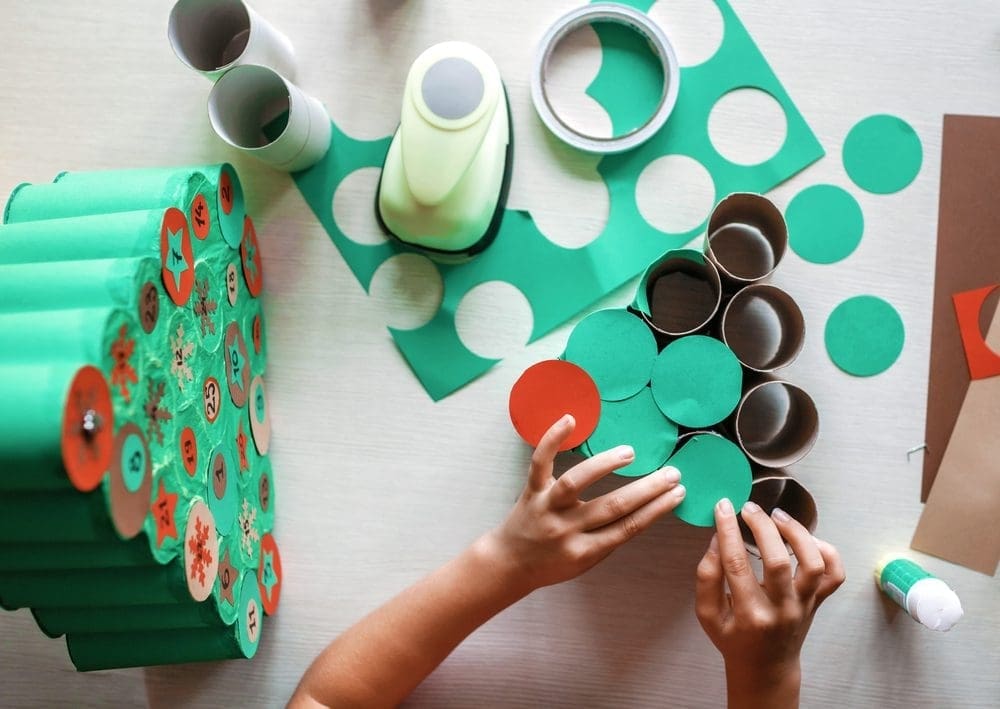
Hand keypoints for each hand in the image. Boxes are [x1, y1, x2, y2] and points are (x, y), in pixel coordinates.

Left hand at [479, 414, 685, 593]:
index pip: (628, 528)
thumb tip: (644, 510)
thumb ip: (609, 539)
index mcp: (585, 551)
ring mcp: (546, 507)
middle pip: (611, 507)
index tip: (678, 493)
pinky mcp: (531, 490)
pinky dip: (553, 439)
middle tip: (672, 473)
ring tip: (629, 452)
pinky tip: (569, 419)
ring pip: (575, 483)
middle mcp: (566, 529)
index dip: (656, 510)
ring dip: (604, 465)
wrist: (508, 564)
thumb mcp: (586, 562)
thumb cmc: (552, 563)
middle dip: (647, 489)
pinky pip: (540, 463)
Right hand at [695, 498, 844, 708]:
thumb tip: (717, 538)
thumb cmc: (734, 639)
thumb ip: (707, 577)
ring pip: (813, 564)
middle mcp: (782, 609)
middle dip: (762, 527)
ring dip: (797, 534)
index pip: (737, 564)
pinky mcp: (818, 601)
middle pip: (778, 560)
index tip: (722, 507)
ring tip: (778, 516)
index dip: (728, 531)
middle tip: (748, 508)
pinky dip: (826, 551)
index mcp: (750, 614)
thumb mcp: (707, 614)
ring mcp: (804, 605)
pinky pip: (834, 574)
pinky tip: (805, 538)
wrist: (766, 668)